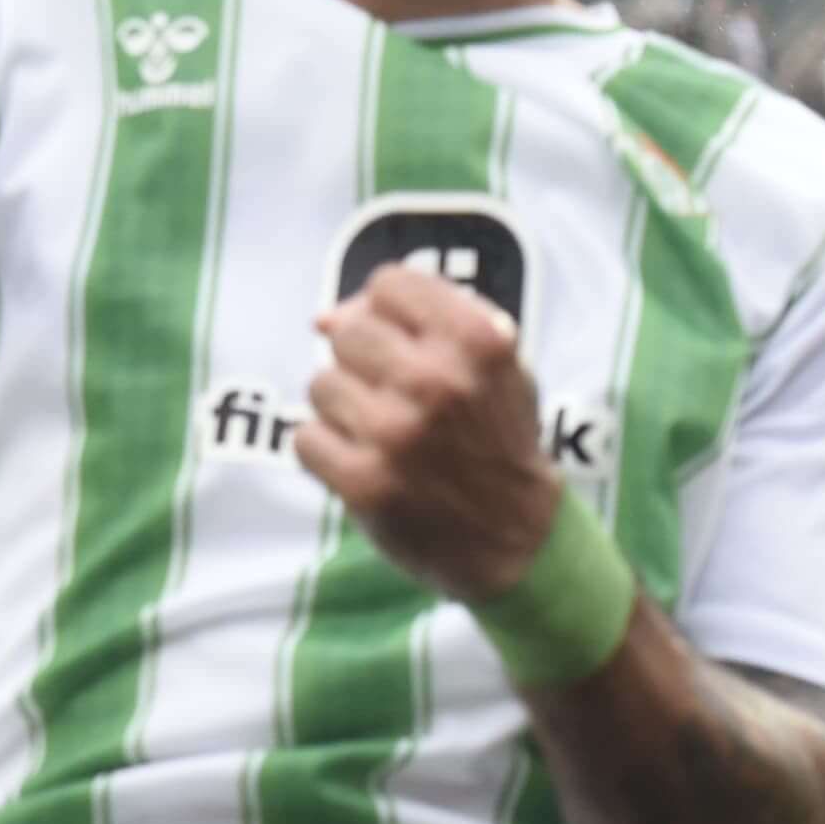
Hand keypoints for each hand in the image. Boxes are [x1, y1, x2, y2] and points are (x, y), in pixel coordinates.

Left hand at [296, 262, 562, 607]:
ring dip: (343, 408)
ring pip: (321, 384)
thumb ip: (424, 321)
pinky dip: (327, 452)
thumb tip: (324, 317)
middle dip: (362, 360)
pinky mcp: (364, 482)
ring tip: (382, 434)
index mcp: (476, 340)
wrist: (518, 539)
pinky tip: (363, 463)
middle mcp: (436, 380)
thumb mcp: (495, 365)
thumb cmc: (499, 439)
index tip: (399, 341)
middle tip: (391, 396)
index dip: (385, 310)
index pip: (389, 284)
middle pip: (348, 332)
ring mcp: (396, 433)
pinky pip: (306, 438)